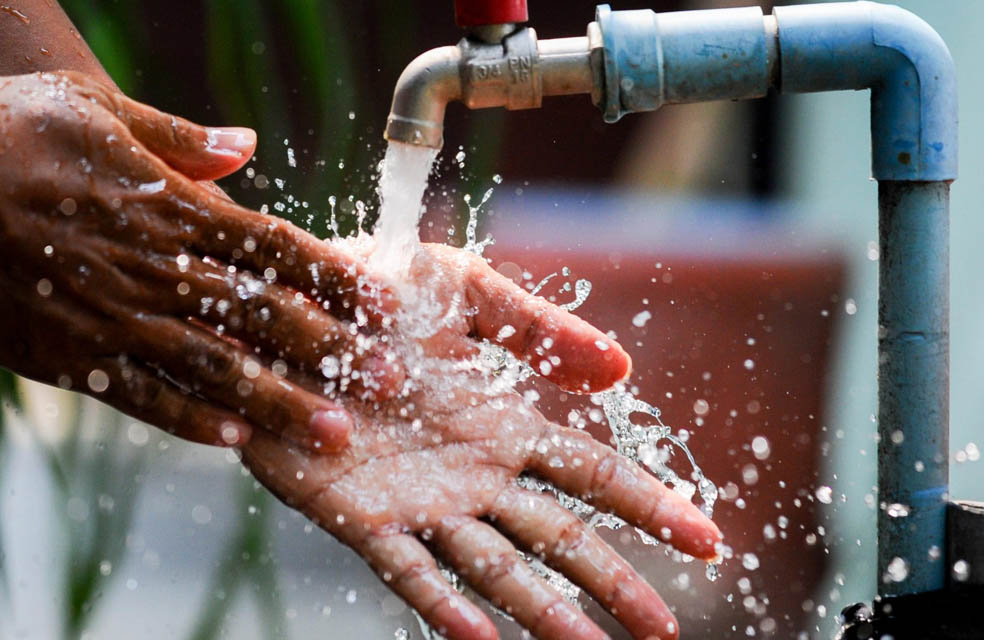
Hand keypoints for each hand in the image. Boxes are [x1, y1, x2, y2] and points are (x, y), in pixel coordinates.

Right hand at [0, 71, 401, 450]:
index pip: (275, 248)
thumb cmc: (8, 131)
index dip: (335, 277)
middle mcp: (157, 268)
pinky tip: (235, 441)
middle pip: (263, 316)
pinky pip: (142, 396)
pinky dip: (190, 420)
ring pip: (216, 369)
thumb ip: (179, 138)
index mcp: (172, 207)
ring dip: (279, 403)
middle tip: (391, 384)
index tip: (385, 304)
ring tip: (333, 434)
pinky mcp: (71, 357)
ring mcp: (115, 318)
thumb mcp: (99, 109)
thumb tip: (247, 145)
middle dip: (333, 352)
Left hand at [239, 246, 720, 639]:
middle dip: (616, 585)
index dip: (650, 506)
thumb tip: (623, 369)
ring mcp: (420, 502)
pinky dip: (445, 608)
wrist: (275, 307)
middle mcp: (472, 475)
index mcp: (502, 424)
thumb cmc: (369, 292)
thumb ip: (534, 328)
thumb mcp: (460, 291)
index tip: (709, 541)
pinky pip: (409, 571)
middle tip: (666, 634)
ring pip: (497, 570)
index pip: (593, 475)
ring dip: (544, 613)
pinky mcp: (360, 517)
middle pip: (560, 538)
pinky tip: (481, 638)